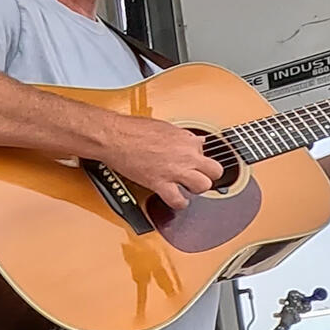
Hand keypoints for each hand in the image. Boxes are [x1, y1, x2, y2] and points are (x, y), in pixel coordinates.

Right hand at [107, 116, 225, 210]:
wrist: (115, 137)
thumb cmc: (133, 129)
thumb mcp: (165, 126)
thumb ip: (182, 136)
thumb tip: (192, 140)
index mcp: (187, 139)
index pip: (206, 151)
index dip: (199, 157)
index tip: (194, 160)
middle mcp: (185, 155)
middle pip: (215, 171)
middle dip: (208, 175)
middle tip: (198, 175)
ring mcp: (174, 170)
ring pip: (203, 186)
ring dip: (196, 188)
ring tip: (188, 188)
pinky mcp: (160, 183)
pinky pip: (178, 200)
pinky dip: (178, 203)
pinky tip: (177, 200)